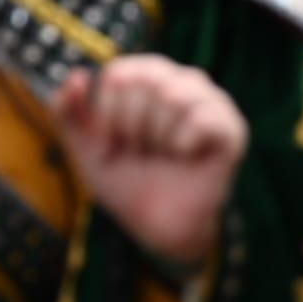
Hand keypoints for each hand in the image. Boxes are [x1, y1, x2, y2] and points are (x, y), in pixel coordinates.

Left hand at [50, 56, 246, 266]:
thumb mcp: (87, 150)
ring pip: (175, 95)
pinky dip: (182, 144)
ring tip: (164, 153)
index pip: (120, 72)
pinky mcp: (233, 129)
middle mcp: (184, 82)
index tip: (114, 141)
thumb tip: (77, 75)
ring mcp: (212, 102)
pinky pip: (202, 118)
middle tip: (142, 150)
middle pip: (147, 79)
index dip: (108, 113)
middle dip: (131, 125)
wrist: (157, 228)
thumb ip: (69, 114)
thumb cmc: (127, 182)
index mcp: (151, 79)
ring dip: (157, 135)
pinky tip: (186, 157)